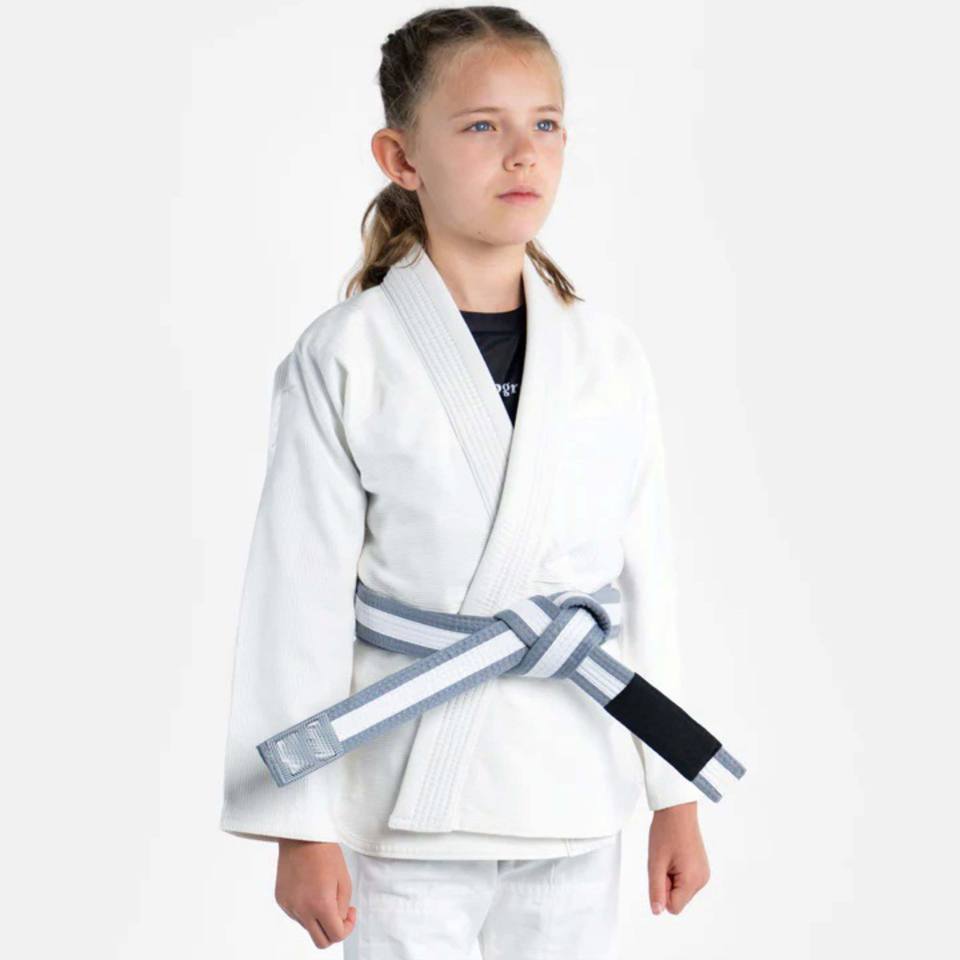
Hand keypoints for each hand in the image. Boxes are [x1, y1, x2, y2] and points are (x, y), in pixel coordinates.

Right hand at [275, 838, 356, 947]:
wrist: (301, 835)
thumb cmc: (326, 853)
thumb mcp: (344, 880)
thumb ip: (342, 907)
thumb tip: (338, 922)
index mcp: (320, 905)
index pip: (335, 935)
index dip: (347, 927)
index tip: (350, 912)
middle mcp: (301, 910)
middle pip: (320, 941)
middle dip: (333, 931)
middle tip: (339, 913)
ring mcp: (289, 906)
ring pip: (308, 926)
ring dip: (319, 918)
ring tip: (323, 892)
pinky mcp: (280, 900)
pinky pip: (296, 914)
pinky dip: (306, 909)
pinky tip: (310, 888)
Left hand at [647, 801, 709, 915]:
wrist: (677, 809)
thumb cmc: (666, 831)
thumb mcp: (655, 863)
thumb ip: (656, 890)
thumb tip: (657, 911)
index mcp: (693, 880)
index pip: (674, 907)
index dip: (662, 891)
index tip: (661, 870)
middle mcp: (702, 879)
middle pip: (677, 898)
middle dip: (667, 883)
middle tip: (664, 860)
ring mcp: (703, 873)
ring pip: (680, 889)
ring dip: (671, 877)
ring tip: (670, 856)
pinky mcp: (701, 867)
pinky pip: (685, 880)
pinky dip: (677, 871)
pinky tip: (676, 854)